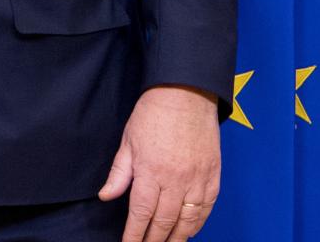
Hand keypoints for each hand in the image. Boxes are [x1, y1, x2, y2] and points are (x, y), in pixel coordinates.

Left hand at [98, 85, 219, 241]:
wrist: (186, 93)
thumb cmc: (153, 113)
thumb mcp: (128, 142)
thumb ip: (119, 173)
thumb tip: (106, 196)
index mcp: (150, 171)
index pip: (140, 213)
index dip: (134, 234)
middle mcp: (175, 179)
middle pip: (164, 221)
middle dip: (154, 240)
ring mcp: (197, 178)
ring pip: (188, 220)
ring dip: (177, 238)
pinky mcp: (213, 175)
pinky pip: (207, 207)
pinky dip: (199, 223)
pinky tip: (191, 231)